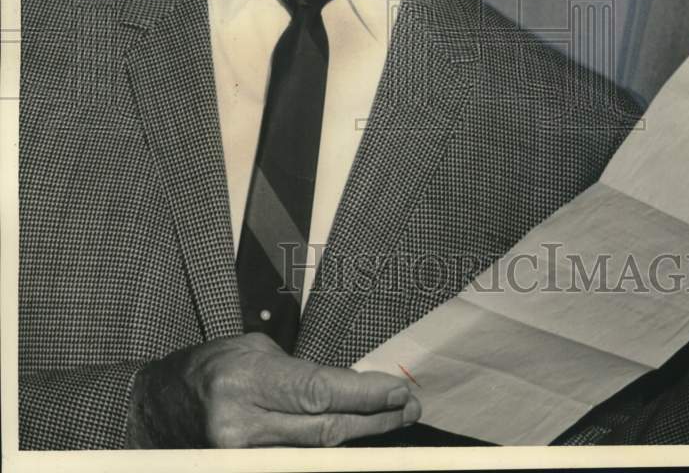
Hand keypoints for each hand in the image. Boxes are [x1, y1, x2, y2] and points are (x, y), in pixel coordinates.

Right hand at [126, 332, 419, 447]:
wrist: (156, 408)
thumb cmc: (206, 368)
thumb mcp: (253, 352)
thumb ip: (299, 374)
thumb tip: (349, 390)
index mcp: (246, 382)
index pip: (318, 392)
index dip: (364, 395)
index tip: (398, 391)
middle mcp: (242, 425)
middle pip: (324, 430)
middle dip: (373, 420)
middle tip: (407, 408)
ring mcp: (240, 457)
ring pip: (315, 452)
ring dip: (359, 437)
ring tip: (393, 420)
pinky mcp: (240, 471)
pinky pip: (296, 463)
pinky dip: (327, 452)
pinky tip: (355, 438)